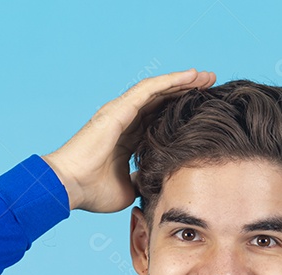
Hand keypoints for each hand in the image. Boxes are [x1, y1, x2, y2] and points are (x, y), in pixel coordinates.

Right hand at [41, 68, 216, 213]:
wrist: (70, 187)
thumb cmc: (93, 191)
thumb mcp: (128, 189)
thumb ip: (142, 181)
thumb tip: (156, 184)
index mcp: (128, 138)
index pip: (160, 120)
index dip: (182, 113)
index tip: (205, 111)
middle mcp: (125, 120)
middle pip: (162, 101)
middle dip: (187, 92)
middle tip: (211, 86)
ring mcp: (121, 112)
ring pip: (158, 90)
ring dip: (183, 82)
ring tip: (206, 77)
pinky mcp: (119, 108)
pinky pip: (149, 89)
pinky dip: (170, 81)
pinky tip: (190, 76)